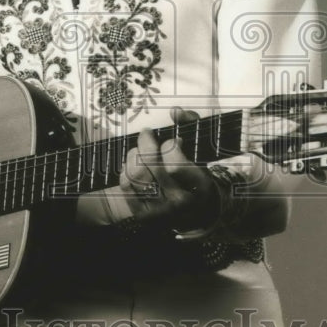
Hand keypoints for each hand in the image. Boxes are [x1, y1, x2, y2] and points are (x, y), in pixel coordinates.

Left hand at [119, 107, 220, 230]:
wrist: (195, 213)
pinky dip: (126, 171)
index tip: (170, 141)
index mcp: (198, 186)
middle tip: (146, 134)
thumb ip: (191, 124)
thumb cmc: (196, 174)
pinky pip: (126, 186)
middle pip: (150, 167)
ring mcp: (160, 211)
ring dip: (133, 156)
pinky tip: (133, 166)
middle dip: (145, 143)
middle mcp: (179, 202)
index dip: (169, 146)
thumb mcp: (201, 150)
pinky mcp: (143, 215)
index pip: (174, 164)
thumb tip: (175, 111)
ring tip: (139, 150)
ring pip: (135, 175)